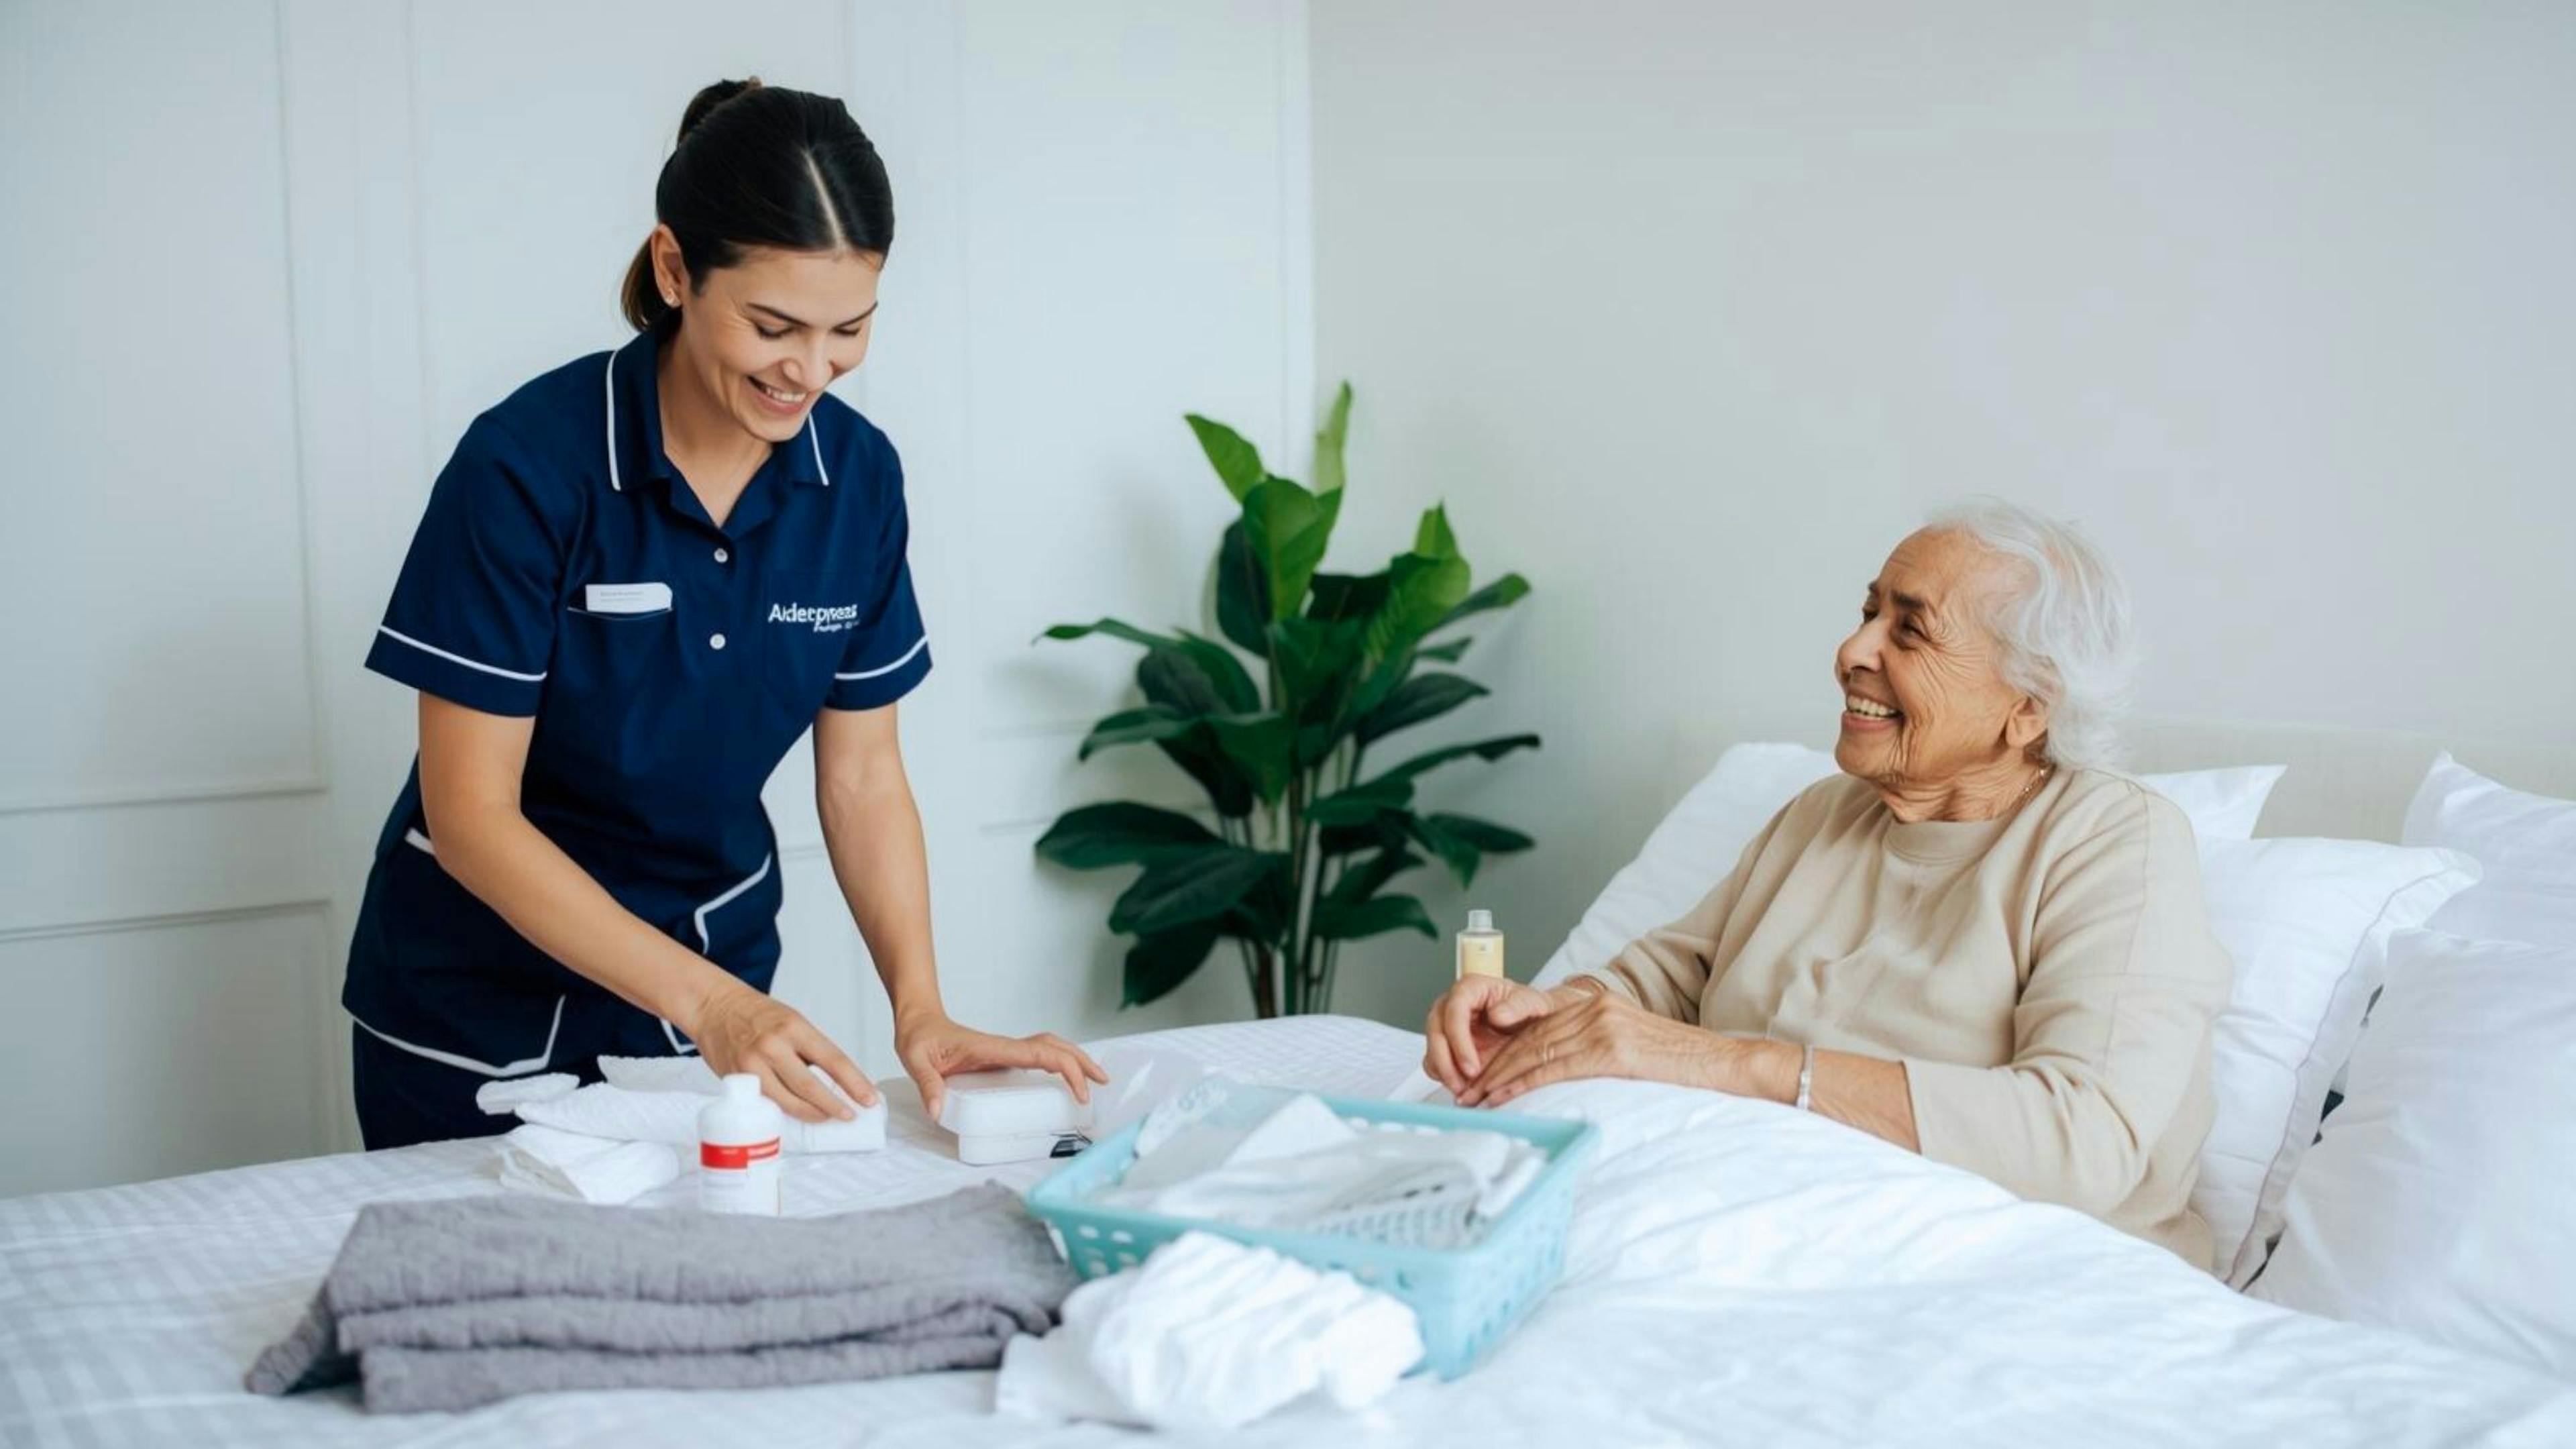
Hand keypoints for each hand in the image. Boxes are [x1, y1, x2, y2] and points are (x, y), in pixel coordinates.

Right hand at [686, 976, 879, 1122]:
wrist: (713, 1007)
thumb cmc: (756, 1014)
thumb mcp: (792, 1021)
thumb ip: (810, 1049)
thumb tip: (836, 1080)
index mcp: (794, 1027)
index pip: (832, 1059)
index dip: (854, 1083)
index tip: (869, 1098)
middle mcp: (774, 1045)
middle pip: (810, 1086)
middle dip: (834, 1105)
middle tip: (850, 1115)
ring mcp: (753, 1064)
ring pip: (787, 1100)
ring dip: (811, 1113)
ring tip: (827, 1117)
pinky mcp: (737, 1079)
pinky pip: (766, 1102)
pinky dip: (784, 1111)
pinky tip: (797, 1114)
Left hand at [895, 1012, 1107, 1123]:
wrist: (919, 1020)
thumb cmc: (919, 1037)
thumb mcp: (916, 1060)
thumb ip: (928, 1085)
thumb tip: (938, 1112)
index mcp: (993, 1047)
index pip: (1041, 1053)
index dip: (1066, 1070)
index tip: (1080, 1092)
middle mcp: (1005, 1047)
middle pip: (1055, 1047)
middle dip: (1081, 1063)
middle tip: (1102, 1084)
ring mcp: (1006, 1051)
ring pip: (1051, 1048)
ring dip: (1074, 1060)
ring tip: (1094, 1081)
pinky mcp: (1003, 1057)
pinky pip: (1039, 1056)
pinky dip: (1059, 1063)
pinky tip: (1065, 1079)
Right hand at [1422, 974, 1572, 1095]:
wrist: (1529, 1022)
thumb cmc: (1528, 1008)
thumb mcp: (1533, 1003)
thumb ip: (1518, 1006)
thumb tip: (1497, 1015)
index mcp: (1469, 989)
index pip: (1454, 1012)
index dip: (1459, 1041)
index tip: (1472, 1066)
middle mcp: (1451, 1005)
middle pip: (1436, 1032)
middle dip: (1446, 1062)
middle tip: (1463, 1085)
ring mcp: (1446, 1027)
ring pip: (1432, 1050)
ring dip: (1445, 1073)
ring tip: (1465, 1091)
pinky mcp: (1447, 1047)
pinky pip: (1435, 1064)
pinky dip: (1446, 1078)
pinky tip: (1464, 1088)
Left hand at [1455, 985, 1725, 1107]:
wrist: (1723, 1063)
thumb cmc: (1680, 1066)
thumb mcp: (1631, 1048)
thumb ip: (1595, 1050)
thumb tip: (1558, 1075)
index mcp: (1597, 1005)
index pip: (1537, 1028)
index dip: (1504, 1052)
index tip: (1480, 1075)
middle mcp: (1594, 1009)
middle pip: (1529, 1038)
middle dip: (1493, 1067)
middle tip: (1466, 1092)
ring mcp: (1602, 1027)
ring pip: (1534, 1052)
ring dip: (1499, 1080)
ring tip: (1475, 1101)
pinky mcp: (1611, 1050)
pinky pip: (1554, 1067)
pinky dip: (1523, 1085)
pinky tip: (1502, 1099)